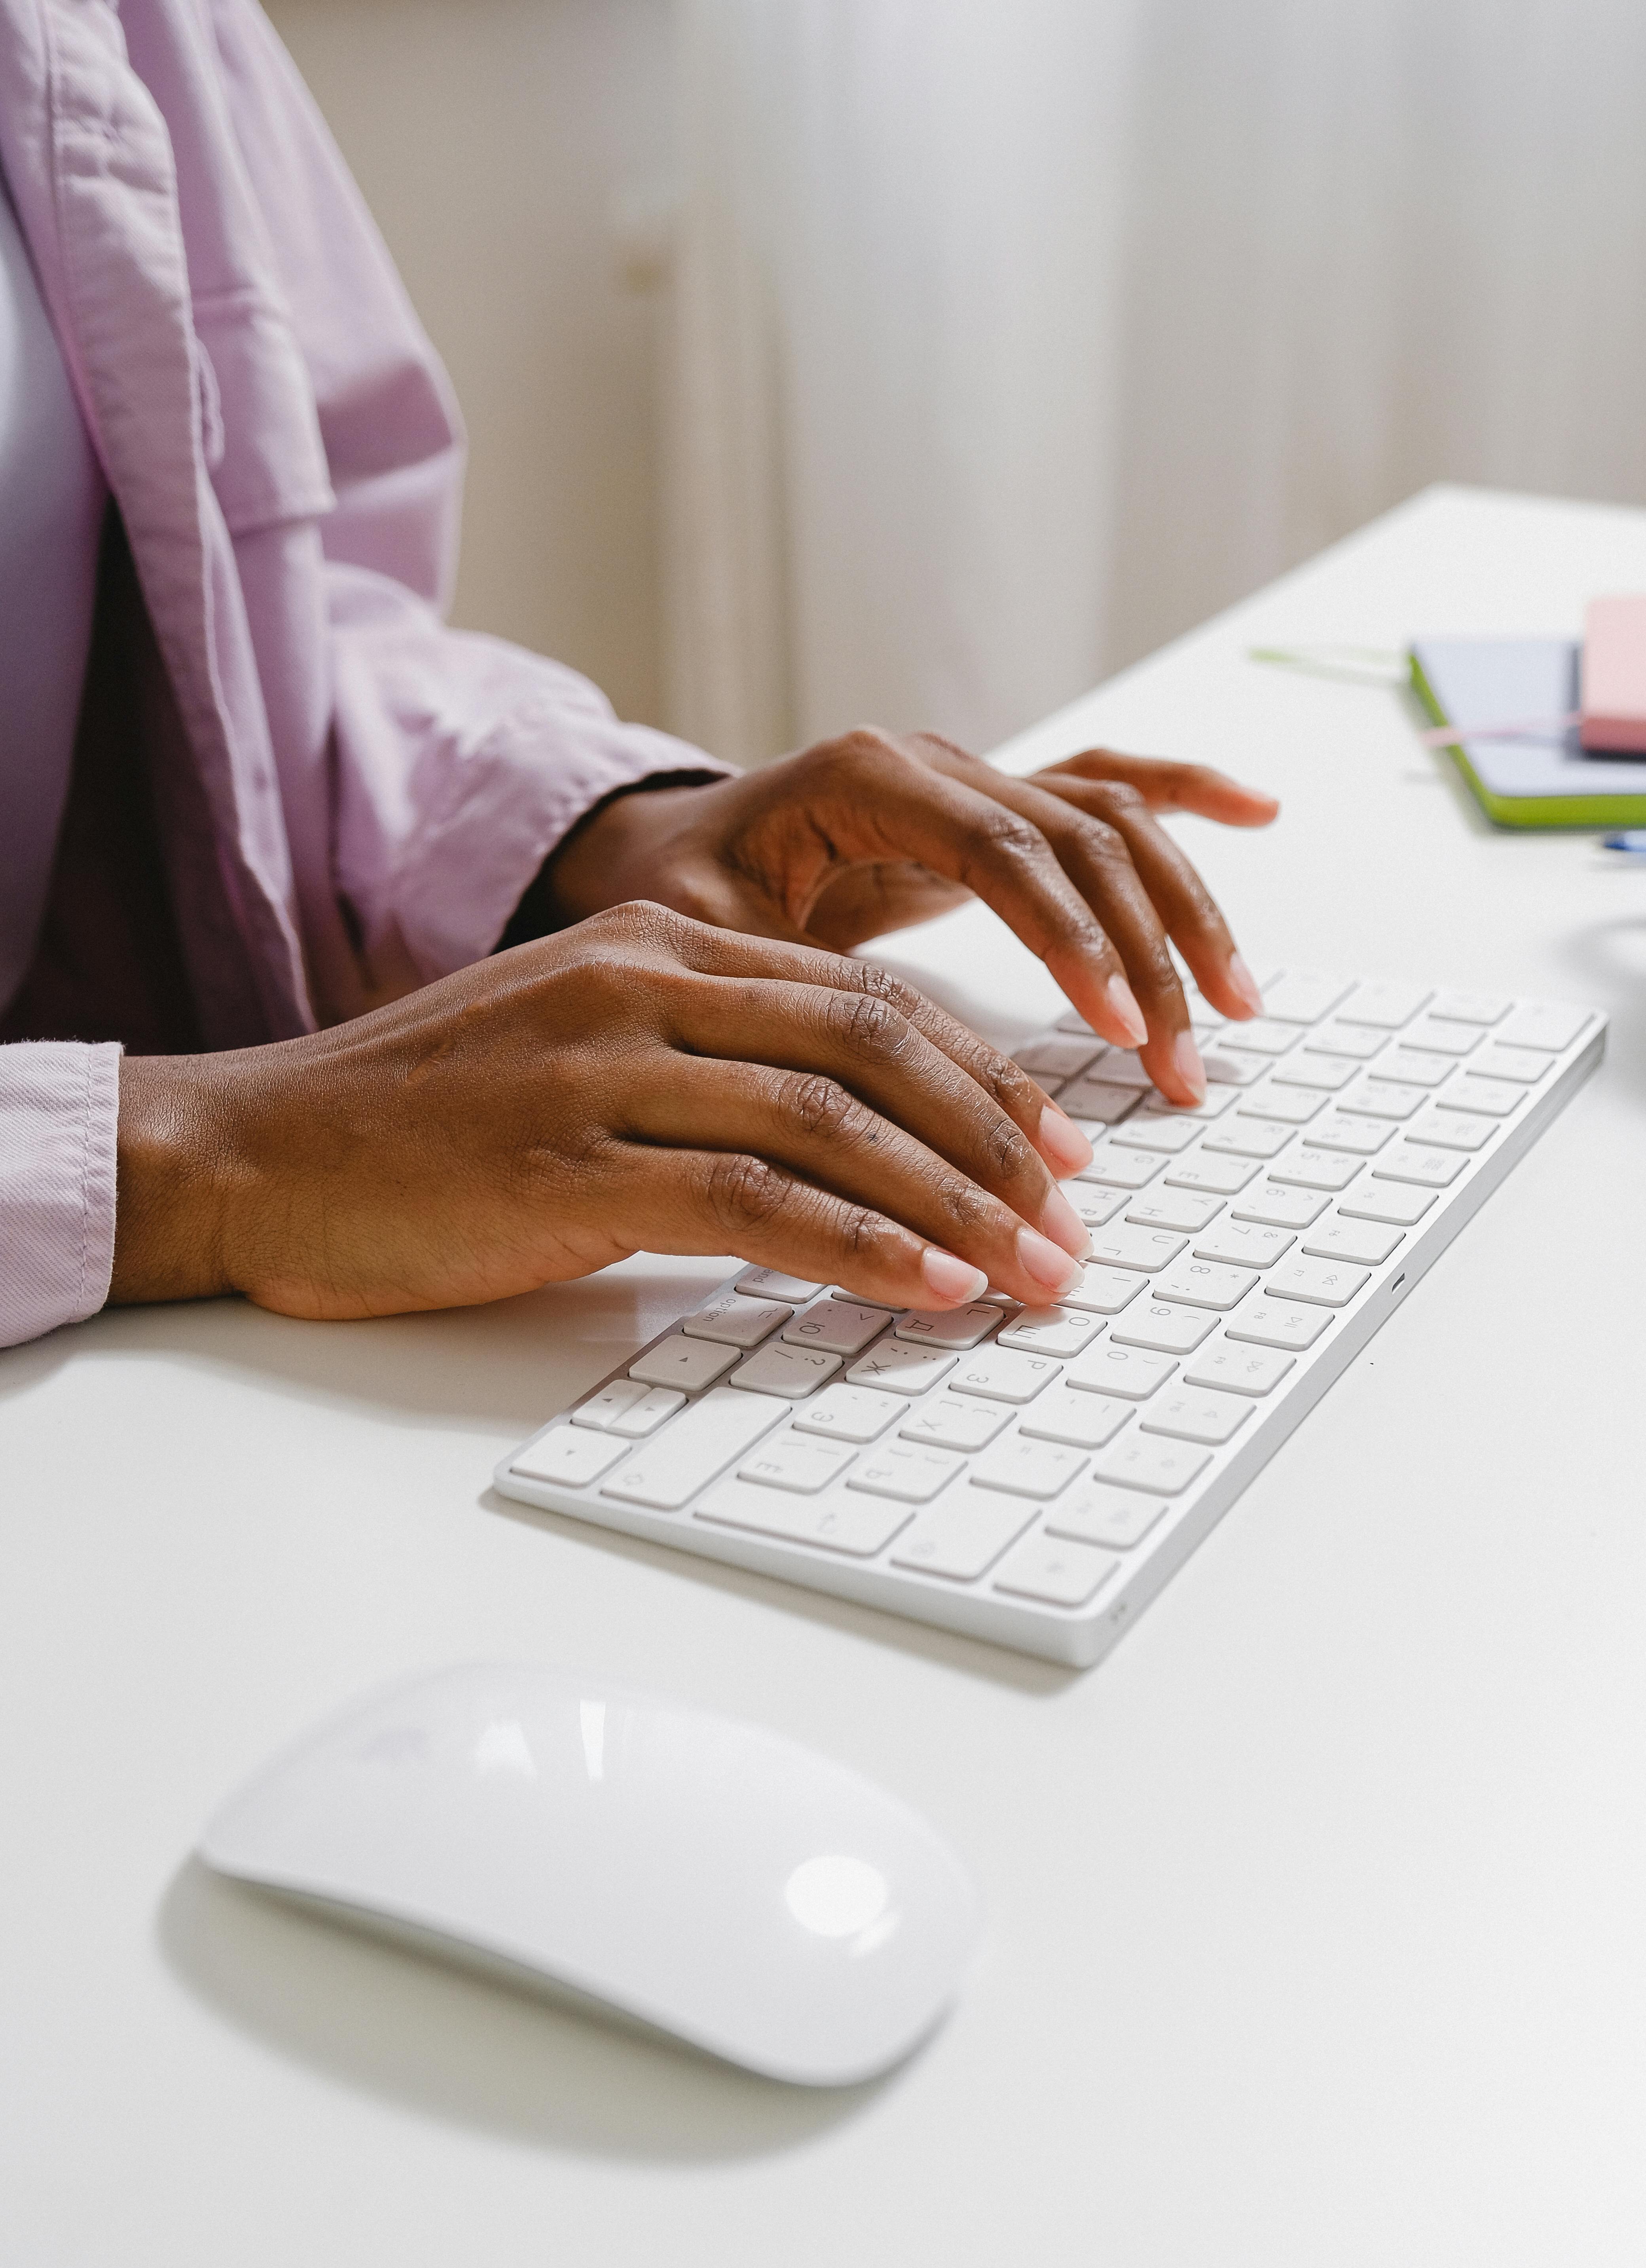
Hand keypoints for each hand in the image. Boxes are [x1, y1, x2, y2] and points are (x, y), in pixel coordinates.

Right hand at [111, 902, 1098, 1321]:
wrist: (257, 1154)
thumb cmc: (420, 1121)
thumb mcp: (575, 1050)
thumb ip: (703, 1065)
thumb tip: (838, 1142)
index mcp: (656, 945)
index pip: (866, 995)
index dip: (983, 1075)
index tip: (1056, 1149)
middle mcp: (643, 985)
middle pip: (877, 1045)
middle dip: (1000, 1138)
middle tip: (1077, 1220)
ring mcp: (604, 1071)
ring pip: (834, 1123)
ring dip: (956, 1205)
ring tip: (1036, 1272)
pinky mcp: (569, 1166)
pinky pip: (753, 1202)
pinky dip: (858, 1248)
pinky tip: (930, 1288)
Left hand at [546, 731, 1277, 1106]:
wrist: (660, 850)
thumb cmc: (676, 897)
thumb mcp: (706, 937)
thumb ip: (791, 981)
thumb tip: (876, 1068)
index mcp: (863, 780)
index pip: (1001, 849)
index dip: (1070, 939)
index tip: (1117, 1029)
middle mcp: (933, 763)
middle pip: (1079, 839)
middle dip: (1146, 954)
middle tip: (1183, 1063)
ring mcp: (974, 775)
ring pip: (1112, 821)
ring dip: (1182, 911)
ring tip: (1235, 1007)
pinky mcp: (996, 806)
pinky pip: (1106, 786)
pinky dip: (1184, 795)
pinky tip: (1258, 810)